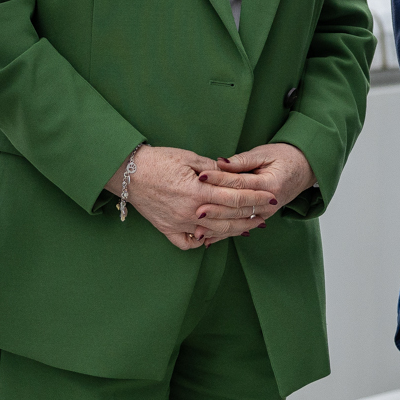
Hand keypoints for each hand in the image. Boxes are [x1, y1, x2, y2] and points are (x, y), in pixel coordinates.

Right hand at [106, 146, 273, 249]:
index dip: (256, 198)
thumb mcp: (189, 158)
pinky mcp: (167, 229)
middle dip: (250, 216)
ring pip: (213, 232)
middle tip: (266, 215)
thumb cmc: (158, 160)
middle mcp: (190, 212)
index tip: (271, 198)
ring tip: (247, 227)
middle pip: (228, 218)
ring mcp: (178, 224)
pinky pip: (189, 242)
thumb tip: (231, 175)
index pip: (235, 197)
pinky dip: (204, 241)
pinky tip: (214, 236)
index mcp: (198, 191)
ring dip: (233, 230)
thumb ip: (213, 169)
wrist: (128, 173)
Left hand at [204, 143, 313, 222]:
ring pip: (238, 221)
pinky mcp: (262, 217)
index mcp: (270, 184)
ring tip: (197, 229)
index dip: (220, 179)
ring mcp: (266, 213)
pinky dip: (225, 233)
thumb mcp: (265, 153)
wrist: (306, 168)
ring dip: (217, 227)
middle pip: (238, 206)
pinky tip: (209, 239)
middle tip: (195, 209)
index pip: (240, 183)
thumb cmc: (285, 157)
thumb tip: (220, 163)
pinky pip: (241, 226)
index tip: (201, 176)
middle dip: (215, 208)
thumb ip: (242, 161)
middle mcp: (269, 203)